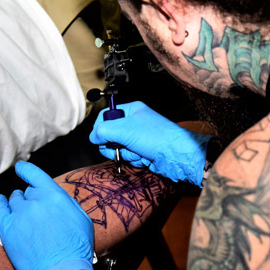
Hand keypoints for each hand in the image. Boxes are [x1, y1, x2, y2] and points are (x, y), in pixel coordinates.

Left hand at [0, 161, 97, 269]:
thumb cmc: (75, 248)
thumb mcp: (81, 219)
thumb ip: (65, 203)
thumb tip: (55, 197)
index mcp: (55, 196)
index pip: (35, 175)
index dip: (26, 169)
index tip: (21, 167)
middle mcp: (35, 201)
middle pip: (26, 191)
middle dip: (31, 198)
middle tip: (37, 212)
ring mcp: (19, 214)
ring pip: (13, 200)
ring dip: (18, 203)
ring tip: (24, 215)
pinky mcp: (7, 228)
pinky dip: (0, 203)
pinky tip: (1, 202)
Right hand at [89, 101, 210, 186]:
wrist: (175, 156)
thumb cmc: (156, 137)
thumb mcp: (124, 129)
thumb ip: (103, 131)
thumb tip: (93, 137)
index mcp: (131, 110)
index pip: (106, 116)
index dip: (101, 128)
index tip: (100, 137)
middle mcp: (134, 123)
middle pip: (110, 134)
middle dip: (115, 145)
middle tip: (121, 146)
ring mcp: (138, 138)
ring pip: (119, 148)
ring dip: (126, 153)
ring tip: (138, 152)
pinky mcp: (143, 151)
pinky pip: (129, 156)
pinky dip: (134, 159)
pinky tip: (144, 157)